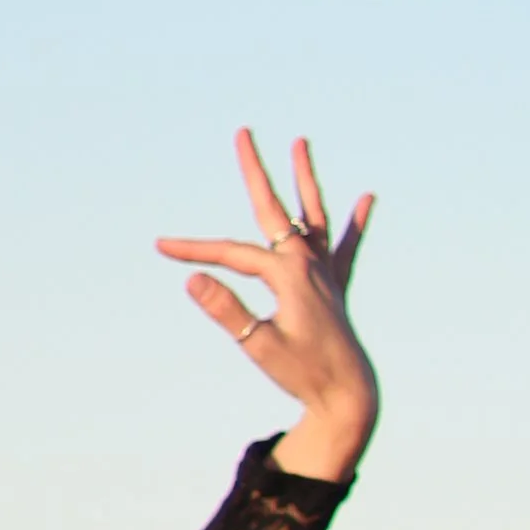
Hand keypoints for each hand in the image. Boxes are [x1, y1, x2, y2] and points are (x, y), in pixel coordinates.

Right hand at [159, 130, 377, 480]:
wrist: (348, 397)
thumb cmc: (303, 374)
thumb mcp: (258, 346)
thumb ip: (227, 310)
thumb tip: (193, 279)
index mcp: (288, 274)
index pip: (233, 252)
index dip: (195, 250)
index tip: (162, 247)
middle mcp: (309, 264)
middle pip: (275, 208)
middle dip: (256, 170)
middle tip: (244, 132)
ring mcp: (326, 274)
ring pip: (314, 215)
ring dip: (306, 179)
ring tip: (301, 143)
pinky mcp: (337, 288)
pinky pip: (347, 248)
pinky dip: (356, 223)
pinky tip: (367, 199)